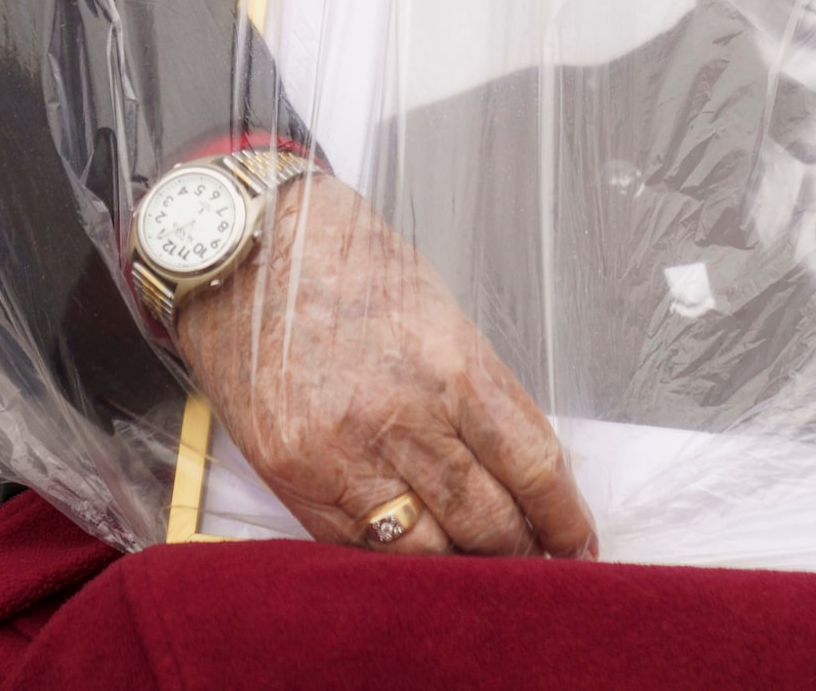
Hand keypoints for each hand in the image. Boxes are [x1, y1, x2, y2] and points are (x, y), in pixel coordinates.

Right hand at [175, 175, 595, 558]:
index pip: (533, 467)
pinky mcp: (290, 476)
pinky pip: (358, 546)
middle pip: (488, 521)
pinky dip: (395, 559)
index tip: (577, 540)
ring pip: (426, 551)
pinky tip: (416, 557)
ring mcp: (341, 454)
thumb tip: (517, 464)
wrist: (238, 247)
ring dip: (463, 566)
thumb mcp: (434, 308)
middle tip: (537, 563)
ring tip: (480, 567)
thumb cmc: (340, 261)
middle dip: (522, 551)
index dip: (564, 517)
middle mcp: (401, 418)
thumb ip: (475, 388)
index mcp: (451, 365)